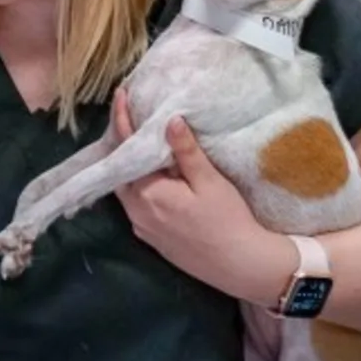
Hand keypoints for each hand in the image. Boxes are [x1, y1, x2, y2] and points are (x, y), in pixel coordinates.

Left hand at [110, 89, 295, 303]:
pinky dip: (138, 184)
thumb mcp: (210, 182)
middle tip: (130, 115)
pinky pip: (135, 204)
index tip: (121, 95)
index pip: (126, 150)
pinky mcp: (150, 237)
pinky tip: (150, 173)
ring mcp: (141, 227)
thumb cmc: (228, 221)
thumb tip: (169, 120)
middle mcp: (136, 212)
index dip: (123, 121)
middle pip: (120, 170)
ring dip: (131, 165)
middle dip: (124, 143)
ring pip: (126, 188)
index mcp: (147, 195)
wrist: (240, 265)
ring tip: (139, 139)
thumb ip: (186, 152)